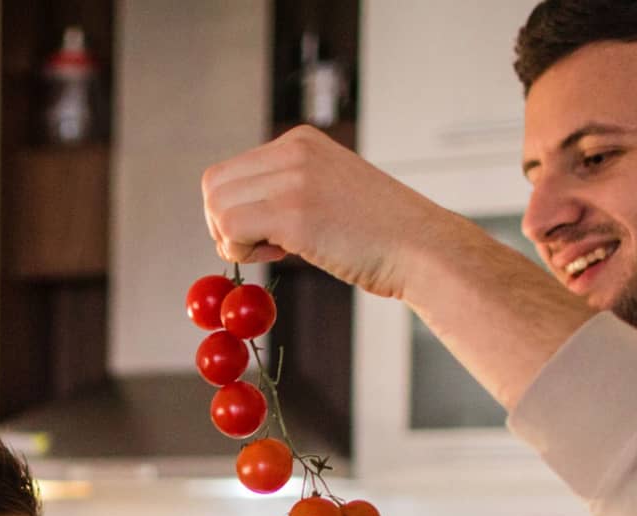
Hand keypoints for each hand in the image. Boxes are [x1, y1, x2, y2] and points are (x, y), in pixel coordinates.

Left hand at [202, 126, 464, 299]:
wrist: (422, 248)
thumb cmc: (379, 233)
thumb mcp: (328, 189)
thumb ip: (287, 189)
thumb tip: (236, 213)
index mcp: (300, 140)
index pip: (230, 171)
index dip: (233, 209)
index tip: (261, 232)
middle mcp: (293, 150)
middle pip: (214, 185)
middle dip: (224, 224)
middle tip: (258, 246)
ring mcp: (293, 178)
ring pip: (217, 207)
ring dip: (233, 240)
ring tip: (273, 250)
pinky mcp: (294, 212)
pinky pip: (231, 229)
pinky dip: (241, 252)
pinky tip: (279, 254)